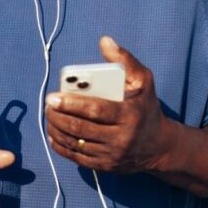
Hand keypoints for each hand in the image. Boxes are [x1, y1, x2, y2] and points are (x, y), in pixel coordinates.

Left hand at [45, 36, 172, 172]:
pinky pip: (77, 158)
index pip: (95, 110)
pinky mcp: (105, 167)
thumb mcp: (144, 82)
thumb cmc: (147, 108)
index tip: (53, 97)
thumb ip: (125, 60)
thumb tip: (104, 41)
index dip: (71, 104)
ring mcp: (111, 155)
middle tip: (47, 105)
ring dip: (56, 130)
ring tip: (48, 117)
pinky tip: (53, 135)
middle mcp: (120, 138)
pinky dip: (61, 146)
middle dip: (58, 116)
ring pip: (76, 143)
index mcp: (129, 115)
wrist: (159, 146)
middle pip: (81, 128)